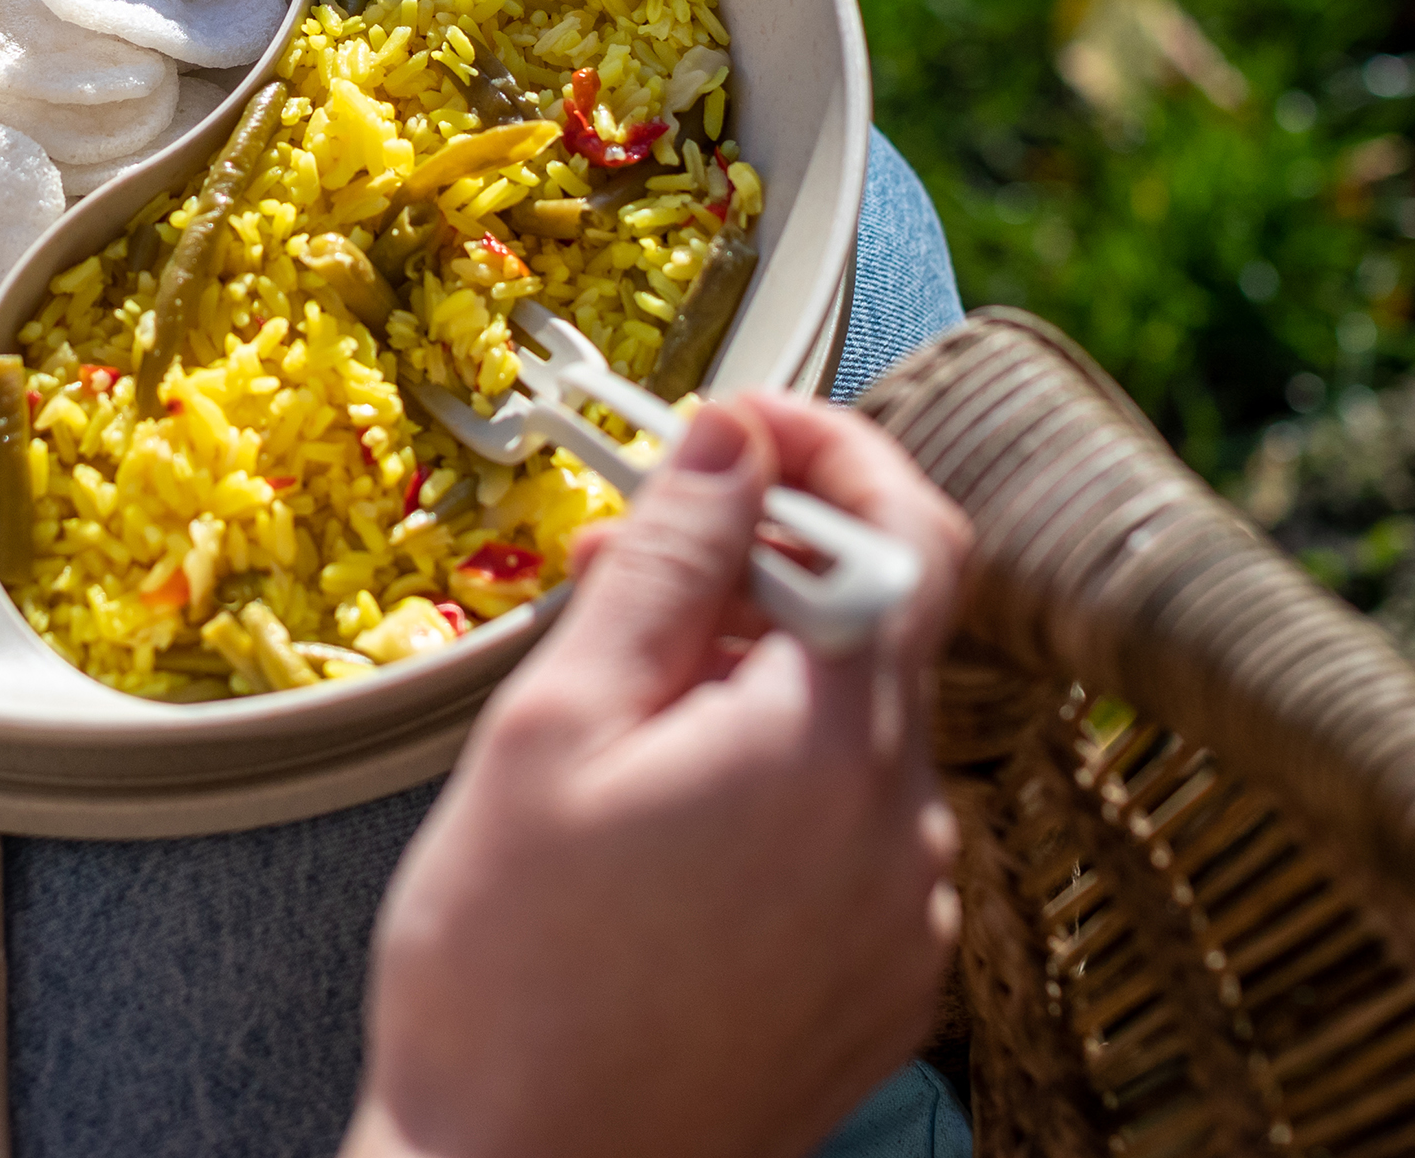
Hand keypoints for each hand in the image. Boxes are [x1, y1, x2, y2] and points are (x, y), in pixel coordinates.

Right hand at [345, 394, 974, 1157]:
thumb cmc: (508, 973)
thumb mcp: (556, 728)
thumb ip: (666, 565)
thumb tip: (732, 443)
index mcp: (829, 747)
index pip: (904, 534)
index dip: (830, 451)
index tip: (740, 427)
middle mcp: (904, 830)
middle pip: (882, 631)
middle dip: (767, 566)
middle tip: (630, 557)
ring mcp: (905, 919)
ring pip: (860, 734)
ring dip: (764, 679)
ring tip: (621, 701)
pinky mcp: (882, 986)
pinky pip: (856, 834)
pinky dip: (780, 784)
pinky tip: (665, 813)